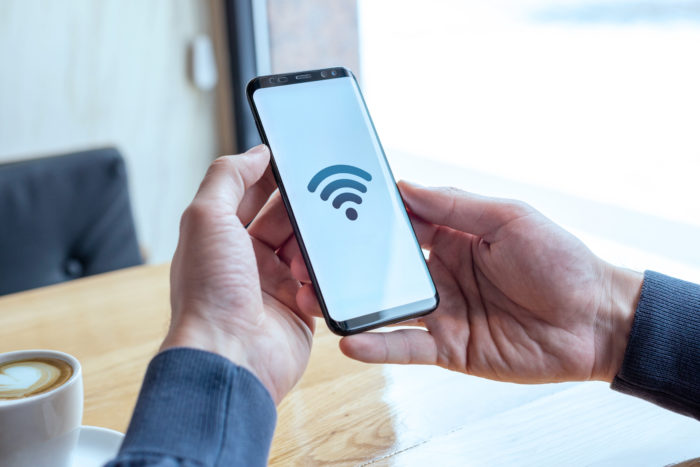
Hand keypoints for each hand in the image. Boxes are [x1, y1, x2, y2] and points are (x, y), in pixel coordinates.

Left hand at [161, 145, 313, 403]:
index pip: (250, 195)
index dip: (271, 176)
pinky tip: (311, 280)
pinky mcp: (299, 309)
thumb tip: (255, 152)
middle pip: (284, 220)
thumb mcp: (206, 217)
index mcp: (220, 238)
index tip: (296, 162)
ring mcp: (273, 285)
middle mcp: (246, 260)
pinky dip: (321, 278)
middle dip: (301, 210)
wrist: (230, 357)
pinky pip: (321, 282)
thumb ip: (228, 177)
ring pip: (307, 248)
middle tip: (321, 198)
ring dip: (312, 245)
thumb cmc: (209, 293)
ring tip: (311, 248)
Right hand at [298, 182, 642, 383]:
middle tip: (308, 256)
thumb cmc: (561, 261)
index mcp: (453, 236)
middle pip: (381, 266)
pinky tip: (351, 339)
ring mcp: (441, 311)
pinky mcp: (448, 347)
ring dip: (350, 302)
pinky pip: (405, 345)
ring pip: (385, 306)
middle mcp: (440, 272)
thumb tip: (406, 187)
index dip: (367, 216)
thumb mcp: (509, 218)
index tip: (332, 205)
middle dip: (345, 261)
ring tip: (315, 296)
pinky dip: (377, 344)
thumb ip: (456, 205)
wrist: (596, 320)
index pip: (400, 223)